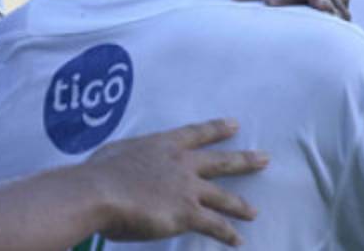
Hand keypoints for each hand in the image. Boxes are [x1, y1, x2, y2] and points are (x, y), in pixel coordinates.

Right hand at [86, 118, 267, 245]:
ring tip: (254, 212)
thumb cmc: (98, 173)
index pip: (196, 134)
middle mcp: (181, 163)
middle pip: (221, 161)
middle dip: (245, 160)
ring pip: (223, 197)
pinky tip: (238, 240)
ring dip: (240, 205)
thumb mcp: (115, 154)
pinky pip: (214, 225)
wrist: (100, 192)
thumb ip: (128, 157)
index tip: (235, 125)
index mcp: (163, 145)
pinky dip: (228, 234)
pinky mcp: (187, 213)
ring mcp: (187, 188)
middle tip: (265, 158)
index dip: (217, 129)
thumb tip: (122, 163)